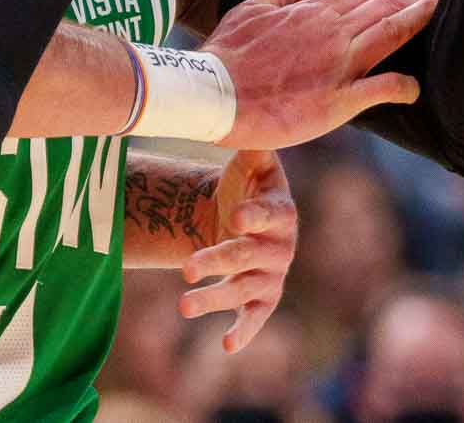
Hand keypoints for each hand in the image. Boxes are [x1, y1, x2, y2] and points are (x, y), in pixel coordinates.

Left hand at [180, 150, 295, 352]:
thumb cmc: (248, 185)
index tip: (235, 217)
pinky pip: (256, 317)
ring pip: (243, 290)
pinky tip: (226, 346)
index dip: (253, 215)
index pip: (267, 214)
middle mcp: (280, 246)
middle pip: (245, 255)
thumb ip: (253, 145)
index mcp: (280, 210)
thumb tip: (245, 117)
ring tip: (182, 305)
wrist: (246, 216)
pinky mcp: (264, 297)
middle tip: (184, 269)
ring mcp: (272, 274)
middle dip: (216, 261)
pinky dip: (244, 331)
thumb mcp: (253, 162)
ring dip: (214, 299)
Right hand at [206, 0, 437, 148]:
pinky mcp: (337, 102)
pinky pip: (381, 89)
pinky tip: (416, 88)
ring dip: (421, 22)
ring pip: (392, 36)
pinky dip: (404, 86)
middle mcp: (333, 33)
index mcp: (314, 12)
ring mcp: (338, 66)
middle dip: (419, 0)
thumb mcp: (252, 8)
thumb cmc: (227, 53)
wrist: (210, 93)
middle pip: (388, 8)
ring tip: (442, 15)